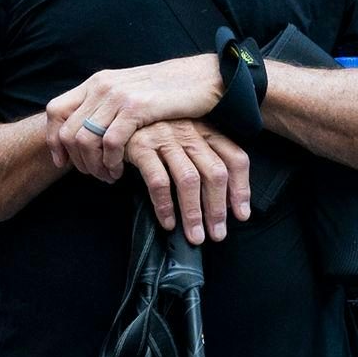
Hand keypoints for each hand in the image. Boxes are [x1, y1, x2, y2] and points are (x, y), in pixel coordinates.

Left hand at [46, 55, 225, 182]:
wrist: (204, 78)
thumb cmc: (171, 92)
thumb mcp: (131, 93)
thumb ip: (109, 106)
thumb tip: (89, 129)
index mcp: (98, 82)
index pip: (55, 110)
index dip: (54, 140)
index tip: (63, 162)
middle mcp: (102, 86)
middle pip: (67, 130)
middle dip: (75, 161)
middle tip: (93, 175)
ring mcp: (118, 95)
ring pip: (84, 140)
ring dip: (93, 166)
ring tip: (108, 177)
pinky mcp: (137, 108)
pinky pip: (109, 142)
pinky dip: (110, 163)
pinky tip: (121, 171)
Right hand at [116, 118, 252, 243]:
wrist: (116, 120)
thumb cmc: (155, 135)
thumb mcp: (184, 140)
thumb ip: (203, 161)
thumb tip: (225, 203)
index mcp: (206, 130)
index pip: (235, 158)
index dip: (241, 188)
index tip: (241, 215)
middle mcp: (190, 132)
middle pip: (215, 172)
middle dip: (218, 208)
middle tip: (218, 234)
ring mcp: (166, 137)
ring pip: (189, 179)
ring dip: (194, 213)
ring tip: (195, 236)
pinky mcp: (141, 146)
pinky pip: (159, 182)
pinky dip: (165, 206)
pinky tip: (168, 222)